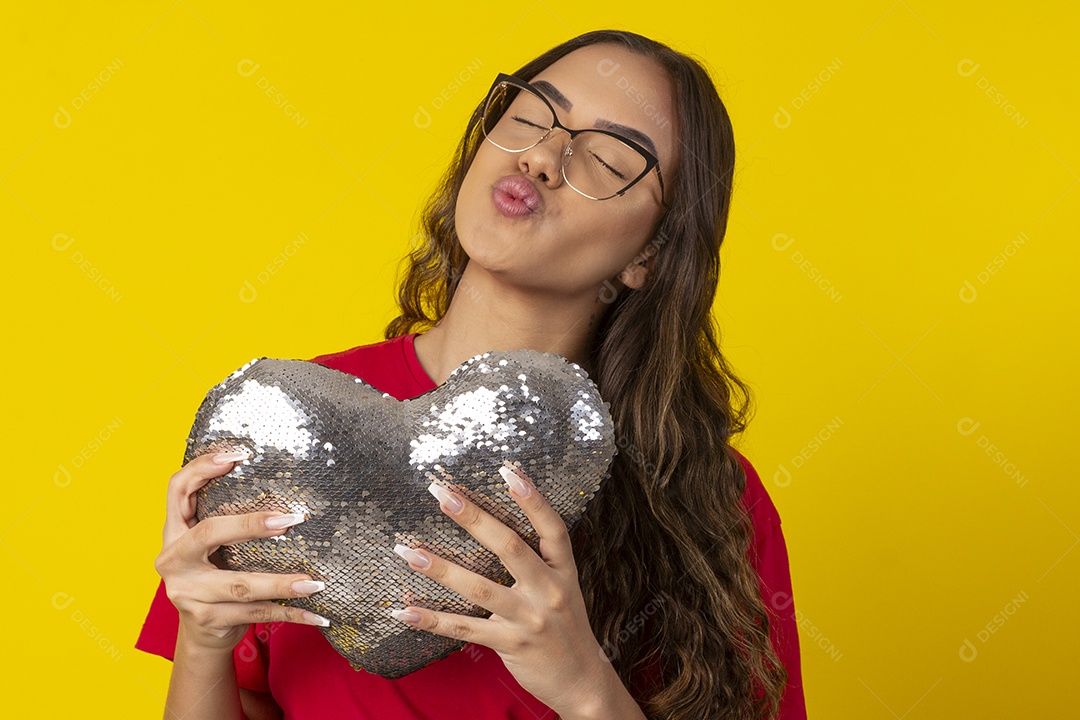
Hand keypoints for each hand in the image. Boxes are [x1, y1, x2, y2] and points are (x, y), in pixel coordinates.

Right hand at [154, 450, 331, 652]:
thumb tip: (284, 489)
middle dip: (251, 524)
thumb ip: (227, 518)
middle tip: (291, 518)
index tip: (240, 454)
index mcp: (173, 533)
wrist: (201, 634)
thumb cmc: (214, 576)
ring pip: (240, 584)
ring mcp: (187, 593)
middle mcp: (173, 561)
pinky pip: (256, 614)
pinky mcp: (207, 620)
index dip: (203, 467)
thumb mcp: (212, 546)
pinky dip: (291, 614)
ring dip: (281, 583)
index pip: (177, 489)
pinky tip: (318, 615)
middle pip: (209, 533)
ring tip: (315, 581)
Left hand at [390, 461, 610, 713]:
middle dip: (472, 518)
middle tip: (441, 493)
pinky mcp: (510, 645)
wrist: (582, 681)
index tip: (506, 469)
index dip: (532, 498)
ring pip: (480, 589)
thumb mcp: (564, 587)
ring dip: (440, 568)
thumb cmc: (565, 626)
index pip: (551, 528)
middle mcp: (549, 591)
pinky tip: (404, 611)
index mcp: (563, 571)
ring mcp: (530, 619)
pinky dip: (432, 621)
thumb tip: (497, 522)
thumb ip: (540, 559)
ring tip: (407, 550)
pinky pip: (465, 629)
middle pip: (509, 547)